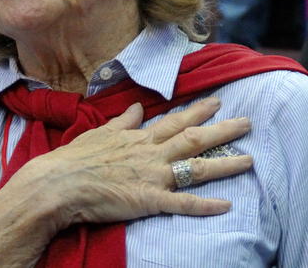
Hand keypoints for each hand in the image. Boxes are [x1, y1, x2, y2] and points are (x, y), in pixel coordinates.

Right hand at [14, 97, 253, 232]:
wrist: (58, 185)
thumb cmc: (74, 160)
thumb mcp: (99, 133)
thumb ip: (123, 121)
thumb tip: (138, 107)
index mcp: (140, 138)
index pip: (175, 121)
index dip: (198, 110)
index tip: (218, 101)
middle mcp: (152, 154)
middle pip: (194, 138)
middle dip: (223, 129)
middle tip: (249, 122)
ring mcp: (153, 177)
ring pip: (196, 167)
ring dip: (225, 163)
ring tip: (250, 160)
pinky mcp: (149, 201)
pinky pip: (183, 204)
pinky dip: (205, 206)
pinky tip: (227, 206)